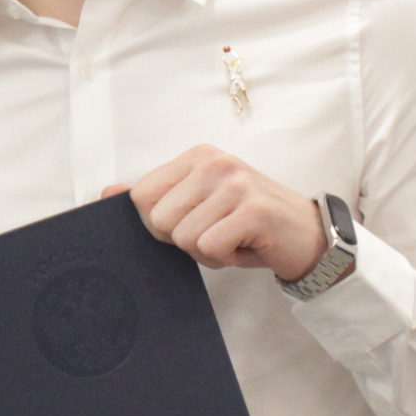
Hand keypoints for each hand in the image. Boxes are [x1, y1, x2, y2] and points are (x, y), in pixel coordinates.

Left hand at [108, 145, 324, 280]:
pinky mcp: (252, 211)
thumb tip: (106, 192)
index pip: (141, 195)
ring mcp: (235, 184)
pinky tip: (245, 246)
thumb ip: (156, 196)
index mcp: (197, 156)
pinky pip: (209, 248)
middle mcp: (215, 163)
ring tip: (233, 239)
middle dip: (182, 240)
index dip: (157, 223)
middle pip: (158, 219)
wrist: (308, 236)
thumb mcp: (200, 202)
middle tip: (216, 233)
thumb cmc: (248, 223)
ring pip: (183, 237)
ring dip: (207, 252)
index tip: (190, 223)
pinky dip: (225, 259)